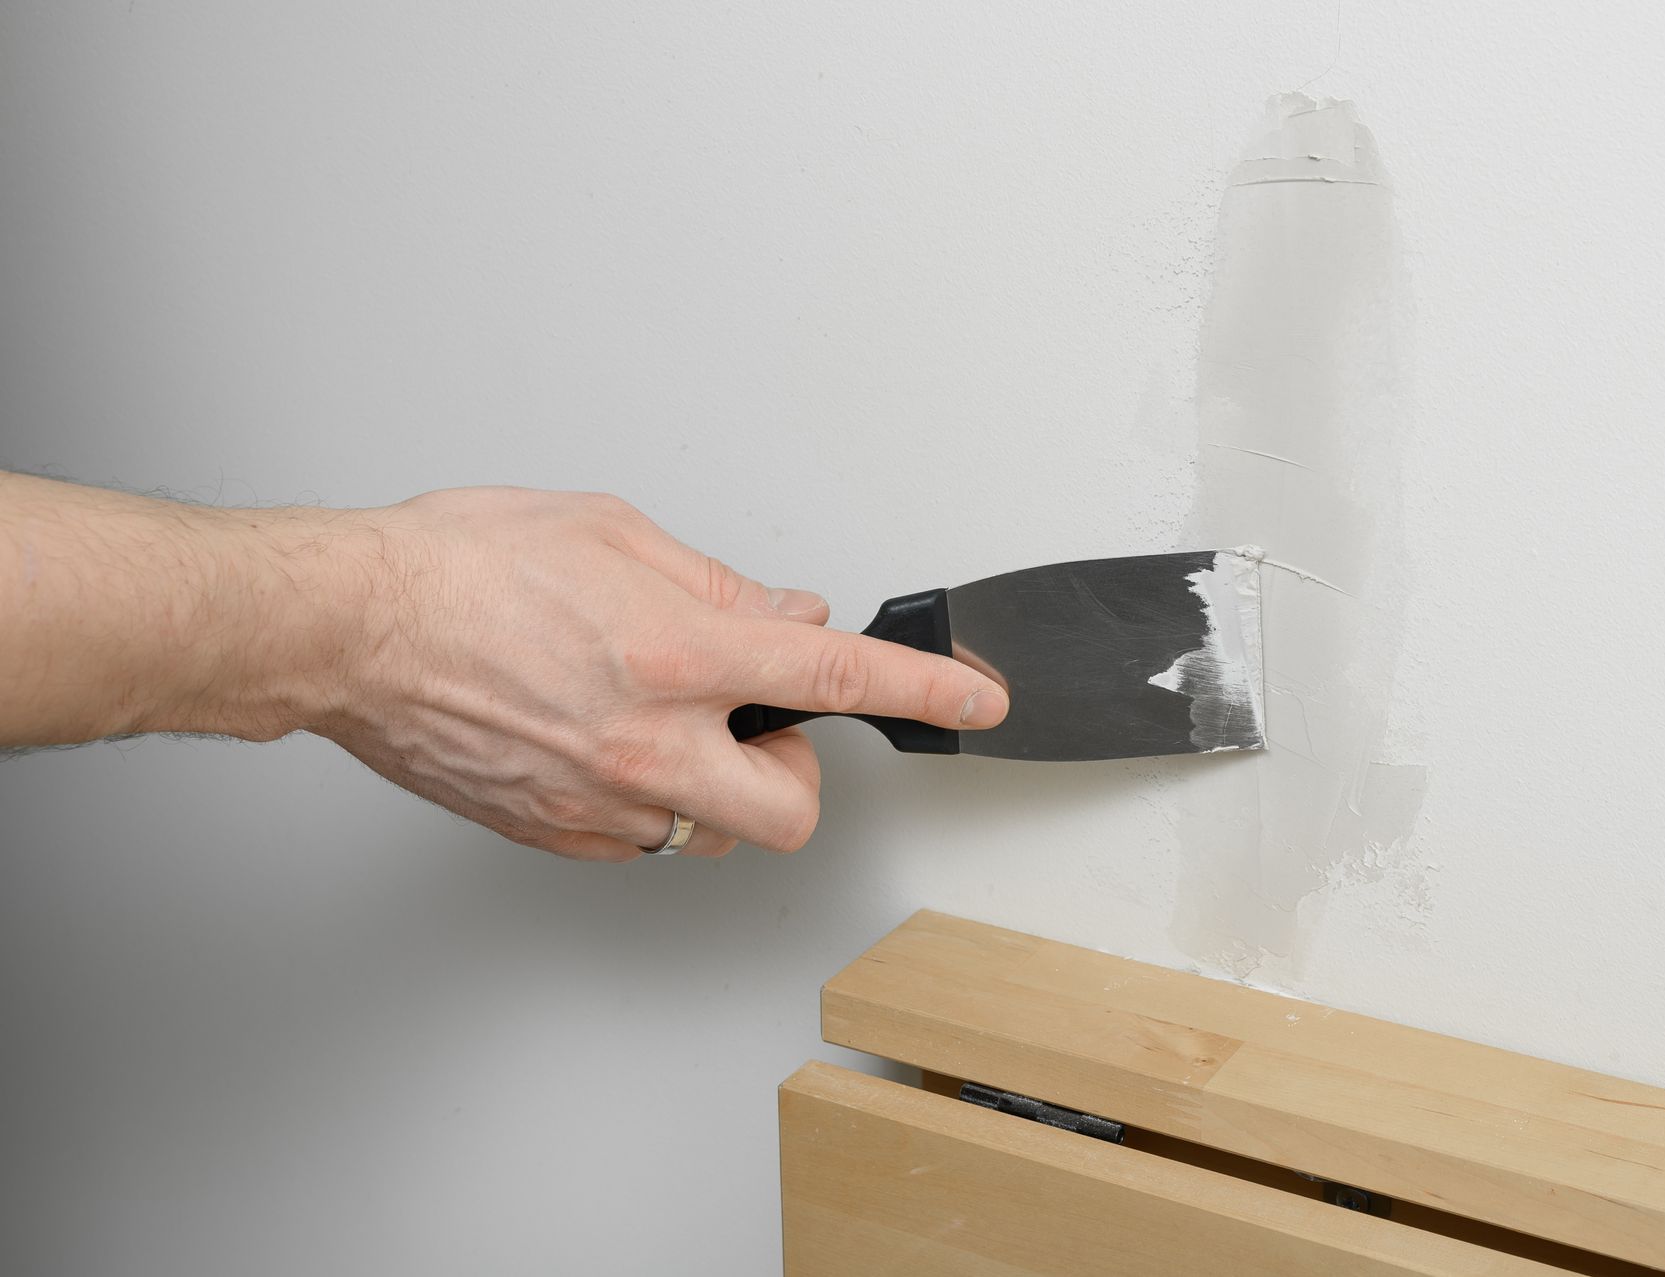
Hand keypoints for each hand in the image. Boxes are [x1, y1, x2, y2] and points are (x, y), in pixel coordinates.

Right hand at [315, 487, 1007, 859]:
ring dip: (713, 784)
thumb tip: (791, 616)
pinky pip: (639, 836)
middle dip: (794, 774)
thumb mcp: (613, 534)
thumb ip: (719, 586)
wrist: (347, 628)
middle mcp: (648, 743)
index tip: (975, 701)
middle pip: (789, 810)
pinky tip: (595, 738)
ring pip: (710, 831)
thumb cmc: (462, 566)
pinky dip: (644, 796)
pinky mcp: (556, 834)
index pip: (833, 678)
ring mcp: (601, 802)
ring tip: (654, 718)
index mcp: (676, 654)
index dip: (923, 691)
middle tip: (758, 725)